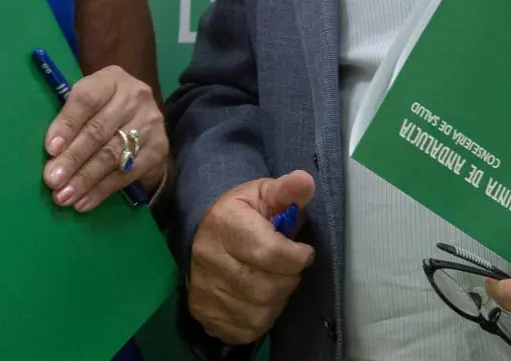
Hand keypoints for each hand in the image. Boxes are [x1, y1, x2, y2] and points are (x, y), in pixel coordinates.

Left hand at [41, 65, 167, 211]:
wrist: (142, 119)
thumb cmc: (102, 110)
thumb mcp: (87, 104)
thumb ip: (70, 120)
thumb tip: (51, 155)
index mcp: (111, 79)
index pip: (87, 99)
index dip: (68, 124)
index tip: (50, 149)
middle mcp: (134, 97)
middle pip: (98, 131)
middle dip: (73, 159)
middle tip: (52, 180)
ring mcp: (150, 123)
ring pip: (112, 155)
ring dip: (85, 179)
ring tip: (63, 196)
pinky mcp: (158, 149)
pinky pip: (126, 174)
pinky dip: (102, 190)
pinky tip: (84, 202)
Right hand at [187, 171, 315, 344]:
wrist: (203, 232)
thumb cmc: (241, 213)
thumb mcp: (264, 194)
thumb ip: (288, 190)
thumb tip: (307, 181)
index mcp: (226, 224)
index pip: (270, 253)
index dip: (297, 257)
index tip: (303, 252)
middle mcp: (209, 258)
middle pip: (267, 288)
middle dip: (289, 280)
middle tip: (288, 268)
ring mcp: (204, 289)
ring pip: (259, 313)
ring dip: (277, 301)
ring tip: (274, 282)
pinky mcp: (204, 313)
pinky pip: (245, 330)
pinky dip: (261, 319)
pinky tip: (260, 300)